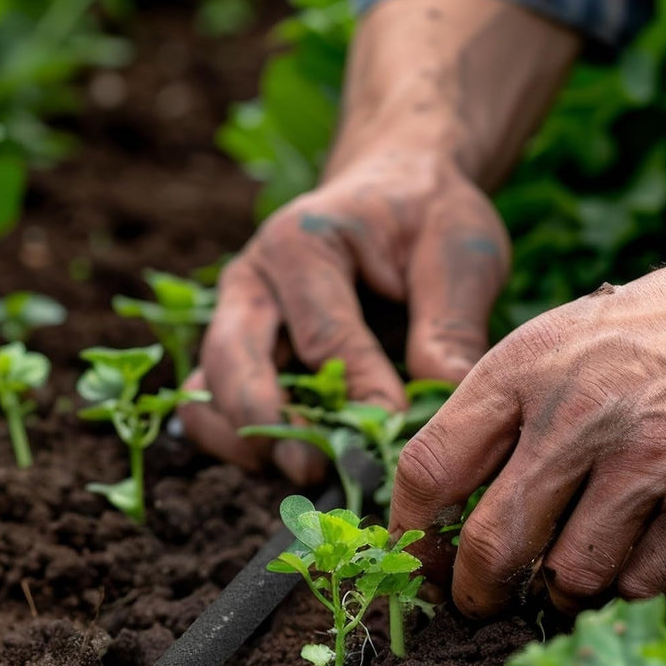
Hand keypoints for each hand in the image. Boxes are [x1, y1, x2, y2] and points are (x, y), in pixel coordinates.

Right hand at [179, 148, 508, 481]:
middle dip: (270, 427)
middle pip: (230, 364)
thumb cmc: (428, 218)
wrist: (397, 192)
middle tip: (318, 471)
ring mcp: (236, 318)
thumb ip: (451, 325)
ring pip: (207, 394)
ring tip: (306, 473)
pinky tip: (299, 461)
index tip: (397, 429)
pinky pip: (215, 407)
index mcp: (302, 243)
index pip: (323, 335)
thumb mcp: (458, 254)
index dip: (359, 391)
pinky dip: (245, 442)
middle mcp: (251, 281)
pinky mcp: (237, 352)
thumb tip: (443, 400)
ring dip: (246, 442)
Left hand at [390, 222, 665, 616]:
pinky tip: (639, 550)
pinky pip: (640, 583)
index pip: (429, 469)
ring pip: (568, 579)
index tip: (418, 564)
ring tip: (572, 568)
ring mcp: (646, 461)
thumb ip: (498, 413)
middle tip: (480, 604)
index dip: (411, 534)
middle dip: (475, 594)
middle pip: (489, 547)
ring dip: (560, 591)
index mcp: (522, 368)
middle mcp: (576, 416)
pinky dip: (629, 583)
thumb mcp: (560, 339)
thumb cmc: (661, 334)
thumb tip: (444, 506)